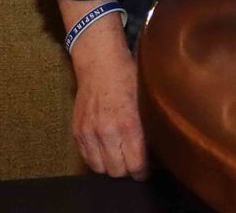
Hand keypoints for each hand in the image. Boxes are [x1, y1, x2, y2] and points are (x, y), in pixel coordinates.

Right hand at [66, 17, 146, 178]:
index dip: (143, 172)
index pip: (135, 164)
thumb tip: (158, 149)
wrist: (100, 63)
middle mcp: (106, 131)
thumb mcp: (147, 99)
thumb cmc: (128, 77)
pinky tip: (107, 152)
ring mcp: (89, 133)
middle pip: (117, 171)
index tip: (148, 170)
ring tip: (121, 159)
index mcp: (128, 124)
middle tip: (135, 164)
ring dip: (111, 167)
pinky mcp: (77, 132)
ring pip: (100, 168)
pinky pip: (86, 158)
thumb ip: (149, 125)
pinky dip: (97, 160)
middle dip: (128, 171)